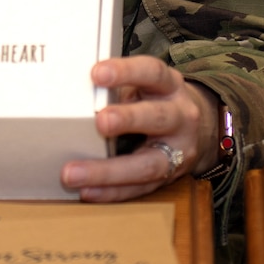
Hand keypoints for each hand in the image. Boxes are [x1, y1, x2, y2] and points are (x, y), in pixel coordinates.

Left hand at [60, 57, 217, 202]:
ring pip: (148, 164)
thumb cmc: (154, 102)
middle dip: (128, 120)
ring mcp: (178, 150)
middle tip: (100, 122)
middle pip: (157, 117)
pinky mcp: (170, 177)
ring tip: (73, 173)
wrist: (193, 128)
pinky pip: (139, 188)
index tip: (96, 73)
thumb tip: (69, 93)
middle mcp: (180, 116)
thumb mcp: (144, 87)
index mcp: (170, 86)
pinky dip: (111, 192)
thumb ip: (117, 90)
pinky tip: (87, 191)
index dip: (126, 71)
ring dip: (108, 171)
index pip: (152, 72)